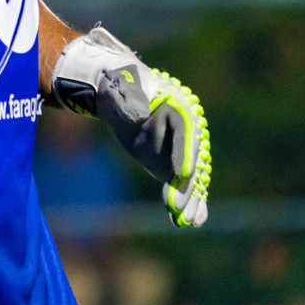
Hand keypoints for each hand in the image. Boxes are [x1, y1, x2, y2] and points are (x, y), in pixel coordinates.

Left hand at [52, 25, 211, 227]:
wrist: (113, 89)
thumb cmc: (121, 84)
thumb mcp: (126, 88)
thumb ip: (134, 98)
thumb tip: (141, 109)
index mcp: (179, 108)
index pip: (186, 134)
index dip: (183, 154)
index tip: (182, 173)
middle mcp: (185, 129)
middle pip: (191, 159)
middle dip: (187, 184)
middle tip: (178, 206)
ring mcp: (178, 146)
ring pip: (190, 176)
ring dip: (189, 197)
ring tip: (187, 219)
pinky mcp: (169, 161)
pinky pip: (181, 183)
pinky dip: (185, 200)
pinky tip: (187, 220)